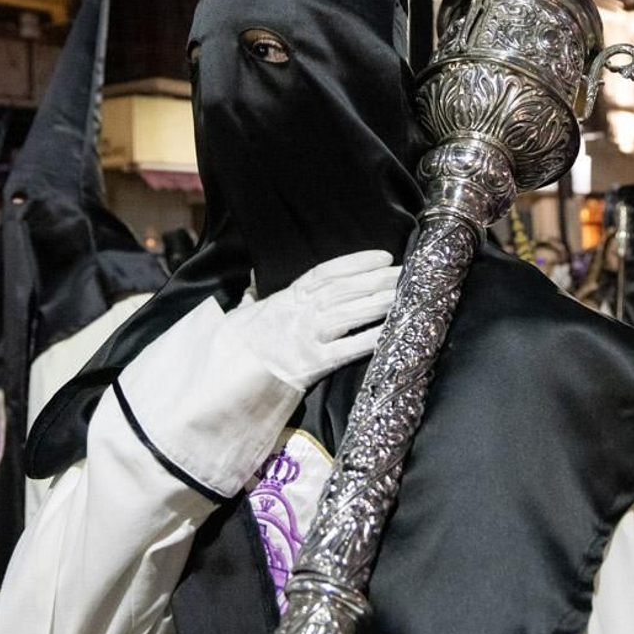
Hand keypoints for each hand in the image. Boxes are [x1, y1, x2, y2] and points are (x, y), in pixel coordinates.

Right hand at [222, 250, 401, 391]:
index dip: (356, 262)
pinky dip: (370, 339)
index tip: (383, 256)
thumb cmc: (238, 346)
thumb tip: (252, 279)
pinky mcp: (312, 364)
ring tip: (404, 295)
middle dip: (377, 280)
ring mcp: (306, 337)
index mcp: (287, 298)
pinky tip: (391, 331)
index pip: (326, 272)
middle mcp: (299, 313)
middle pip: (344, 290)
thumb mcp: (243, 314)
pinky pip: (347, 349)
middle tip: (406, 274)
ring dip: (379, 303)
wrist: (227, 376)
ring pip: (349, 314)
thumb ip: (252, 296)